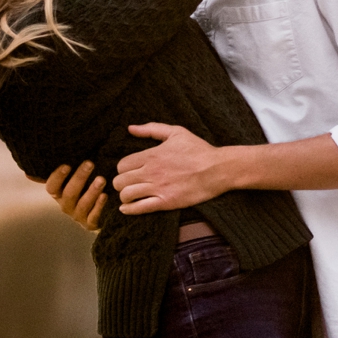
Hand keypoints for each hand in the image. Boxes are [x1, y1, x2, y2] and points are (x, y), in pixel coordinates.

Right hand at [42, 160, 107, 232]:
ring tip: (101, 179)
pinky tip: (105, 195)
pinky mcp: (90, 224)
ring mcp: (77, 216)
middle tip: (90, 163)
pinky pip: (93, 216)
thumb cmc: (84, 190)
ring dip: (91, 191)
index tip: (67, 165)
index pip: (51, 187)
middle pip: (69, 194)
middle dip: (79, 178)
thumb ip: (63, 172)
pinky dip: (99, 206)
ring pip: (82, 205)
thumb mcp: (73, 180)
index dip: (57, 177)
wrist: (99, 214)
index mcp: (59, 194)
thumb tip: (30, 170)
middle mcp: (66, 205)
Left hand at [116, 124, 233, 213]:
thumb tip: (130, 128)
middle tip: (128, 184)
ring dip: (125, 196)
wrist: (218, 169)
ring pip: (126, 195)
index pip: (122, 165)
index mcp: (151, 155)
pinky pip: (139, 208)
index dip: (122, 169)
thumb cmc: (198, 149)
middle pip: (120, 181)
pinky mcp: (166, 202)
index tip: (129, 171)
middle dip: (120, 183)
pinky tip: (127, 208)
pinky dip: (129, 210)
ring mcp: (158, 188)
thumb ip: (151, 129)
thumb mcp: (176, 132)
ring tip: (130, 195)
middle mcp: (151, 172)